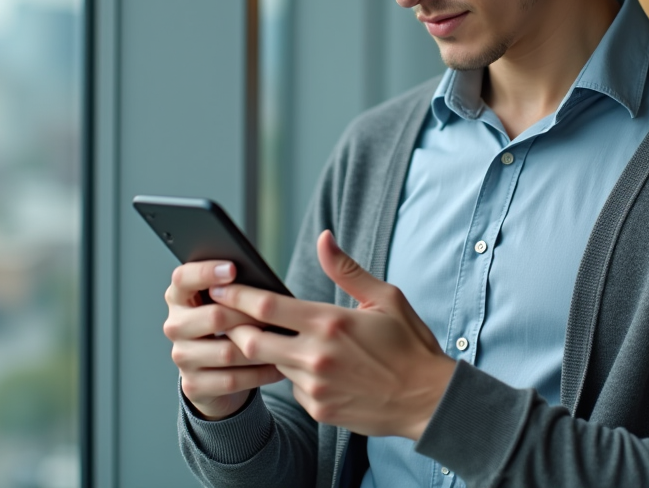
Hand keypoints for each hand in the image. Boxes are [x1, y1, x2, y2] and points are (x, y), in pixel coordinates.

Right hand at [163, 260, 286, 419]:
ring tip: (284, 342)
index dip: (206, 272)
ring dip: (259, 349)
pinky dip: (259, 373)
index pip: (183, 278)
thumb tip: (265, 286)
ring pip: (227, 352)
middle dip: (249, 316)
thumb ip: (237, 290)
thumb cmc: (231, 324)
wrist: (217, 372)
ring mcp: (181, 357)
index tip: (233, 268)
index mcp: (179, 297)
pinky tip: (279, 367)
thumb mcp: (230, 303)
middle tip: (275, 316)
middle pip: (214, 316)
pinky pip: (232, 379)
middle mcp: (174, 326)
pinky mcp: (192, 385)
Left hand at [210, 230, 456, 438]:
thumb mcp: (385, 298)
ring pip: (272, 366)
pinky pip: (294, 388)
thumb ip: (346, 269)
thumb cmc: (409, 344)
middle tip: (228, 317)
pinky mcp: (319, 410)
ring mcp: (315, 388)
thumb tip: (324, 238)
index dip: (237, 296)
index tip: (219, 287)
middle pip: (252, 342)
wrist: (428, 399)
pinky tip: (318, 368)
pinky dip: (296, 375)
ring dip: (271, 353)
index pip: (266, 307)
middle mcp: (316, 357)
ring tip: (281, 340)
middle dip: (235, 329)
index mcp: (330, 323)